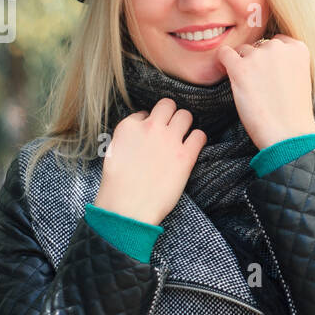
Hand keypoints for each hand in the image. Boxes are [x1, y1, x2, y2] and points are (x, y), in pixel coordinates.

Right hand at [93, 98, 206, 225]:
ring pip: (186, 115)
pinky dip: (198, 140)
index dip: (149, 124)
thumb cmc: (118, 185)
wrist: (127, 209)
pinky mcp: (185, 156)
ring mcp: (169, 140)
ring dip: (185, 124)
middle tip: (171, 129)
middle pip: (168, 105)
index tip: (150, 136)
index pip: (145, 113)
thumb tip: (141, 130)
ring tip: (182, 137)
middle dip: (170, 115)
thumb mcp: (114, 152)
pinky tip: (193, 148)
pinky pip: (200, 136)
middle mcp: (150, 127)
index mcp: (129, 126)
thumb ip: (129, 136)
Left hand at [216, 34, 314, 148]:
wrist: (288, 134)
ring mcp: (259, 56)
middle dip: (258, 62)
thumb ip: (287, 62)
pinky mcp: (240, 68)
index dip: (271, 58)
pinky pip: (224, 54)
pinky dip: (223, 63)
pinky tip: (228, 75)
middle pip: (260, 46)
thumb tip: (264, 56)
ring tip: (250, 90)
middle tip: (261, 86)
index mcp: (298, 49)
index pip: (278, 42)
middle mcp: (279, 47)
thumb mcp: (300, 78)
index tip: (271, 75)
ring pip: (243, 51)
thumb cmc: (294, 113)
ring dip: (243, 66)